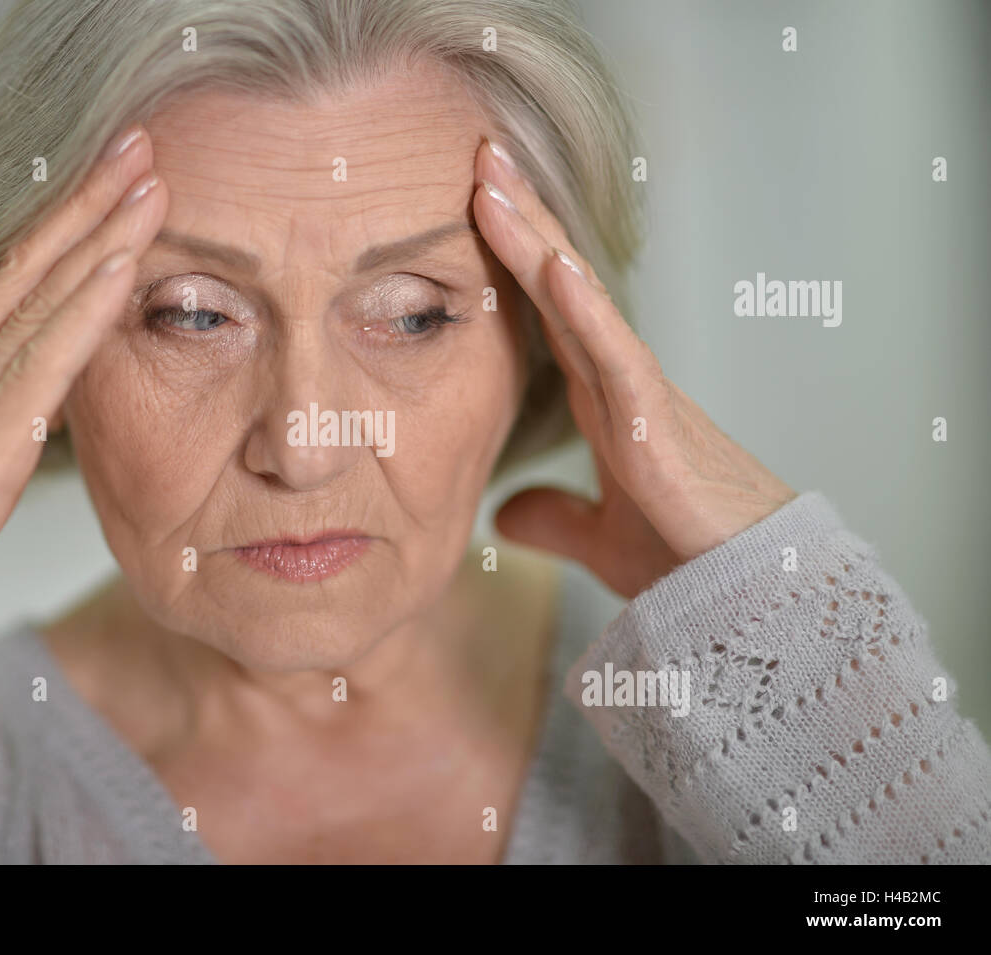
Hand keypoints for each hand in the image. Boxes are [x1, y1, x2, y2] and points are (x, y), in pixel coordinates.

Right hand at [0, 126, 168, 665]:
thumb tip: (30, 418)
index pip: (14, 287)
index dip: (63, 231)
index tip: (109, 187)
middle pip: (30, 267)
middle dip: (87, 201)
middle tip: (138, 145)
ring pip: (42, 295)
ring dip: (100, 232)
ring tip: (148, 177)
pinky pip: (46, 360)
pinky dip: (88, 306)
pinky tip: (125, 263)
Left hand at [472, 137, 796, 598]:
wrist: (752, 596)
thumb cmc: (689, 557)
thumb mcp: (601, 538)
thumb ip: (557, 518)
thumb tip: (505, 515)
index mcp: (605, 397)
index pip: (549, 311)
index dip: (515, 257)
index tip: (476, 203)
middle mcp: (621, 379)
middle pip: (560, 284)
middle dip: (521, 218)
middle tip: (480, 153)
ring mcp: (641, 393)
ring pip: (580, 300)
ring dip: (537, 238)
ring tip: (495, 177)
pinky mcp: (657, 425)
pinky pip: (616, 355)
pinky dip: (585, 309)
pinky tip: (552, 265)